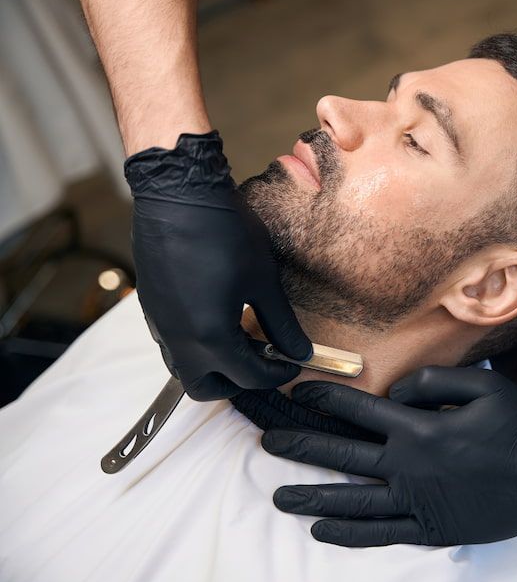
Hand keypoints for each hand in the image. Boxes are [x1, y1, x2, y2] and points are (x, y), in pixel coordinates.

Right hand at [124, 131, 311, 399]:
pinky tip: (219, 317)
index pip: (248, 377)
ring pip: (184, 367)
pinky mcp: (150, 306)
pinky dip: (197, 345)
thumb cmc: (224, 233)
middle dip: (236, 383)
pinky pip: (172, 344)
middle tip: (262, 361)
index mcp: (210, 337)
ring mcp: (159, 324)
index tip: (293, 362)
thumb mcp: (263, 281)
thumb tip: (300, 352)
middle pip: (205, 388)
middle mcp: (178, 340)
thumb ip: (282, 324)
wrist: (177, 193)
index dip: (276, 375)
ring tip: (243, 338)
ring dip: (214, 365)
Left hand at [261, 368, 516, 546]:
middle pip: (343, 454)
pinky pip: (379, 534)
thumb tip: (393, 393)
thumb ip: (432, 381)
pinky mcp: (429, 530)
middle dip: (301, 445)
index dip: (324, 400)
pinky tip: (322, 529)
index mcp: (420, 429)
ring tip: (279, 495)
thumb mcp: (483, 385)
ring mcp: (417, 502)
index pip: (359, 411)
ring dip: (312, 495)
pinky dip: (347, 533)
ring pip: (351, 500)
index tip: (297, 395)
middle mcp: (409, 467)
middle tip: (269, 441)